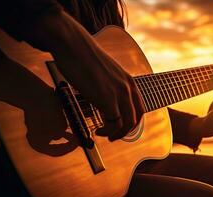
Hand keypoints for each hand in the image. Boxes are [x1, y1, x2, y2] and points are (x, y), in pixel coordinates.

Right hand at [24, 11, 144, 140]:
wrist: (73, 45)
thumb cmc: (83, 56)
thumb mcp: (104, 71)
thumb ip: (109, 84)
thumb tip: (102, 95)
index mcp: (128, 80)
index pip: (139, 107)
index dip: (132, 121)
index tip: (121, 126)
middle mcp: (128, 87)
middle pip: (136, 118)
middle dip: (125, 131)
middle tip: (113, 135)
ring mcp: (119, 93)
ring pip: (127, 123)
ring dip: (117, 134)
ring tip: (104, 134)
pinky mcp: (107, 98)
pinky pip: (114, 123)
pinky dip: (107, 131)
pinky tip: (97, 130)